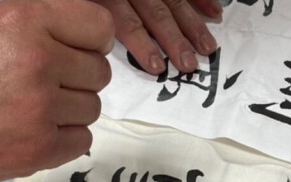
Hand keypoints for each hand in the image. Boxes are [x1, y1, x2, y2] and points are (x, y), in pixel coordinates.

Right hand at [0, 0, 113, 181]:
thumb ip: (37, 26)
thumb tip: (83, 37)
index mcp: (23, 22)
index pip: (98, 27)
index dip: (93, 40)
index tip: (82, 50)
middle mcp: (37, 63)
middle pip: (98, 72)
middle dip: (77, 77)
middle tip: (44, 85)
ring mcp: (39, 111)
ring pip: (91, 108)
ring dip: (69, 110)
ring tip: (29, 110)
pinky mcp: (36, 152)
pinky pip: (82, 141)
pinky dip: (64, 139)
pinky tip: (33, 132)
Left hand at [92, 0, 221, 73]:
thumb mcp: (76, 0)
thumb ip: (88, 12)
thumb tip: (100, 36)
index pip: (126, 21)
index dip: (142, 44)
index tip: (156, 66)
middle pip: (156, 13)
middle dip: (175, 40)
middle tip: (190, 64)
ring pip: (174, 0)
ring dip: (193, 24)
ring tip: (208, 47)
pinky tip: (214, 12)